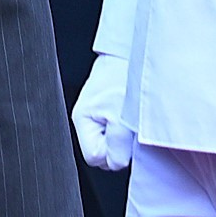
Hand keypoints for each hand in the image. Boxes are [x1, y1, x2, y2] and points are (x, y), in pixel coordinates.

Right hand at [71, 54, 135, 171]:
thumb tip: (116, 162)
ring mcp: (97, 113)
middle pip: (102, 151)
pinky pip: (117, 130)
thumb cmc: (124, 78)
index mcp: (81, 119)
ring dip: (125, 136)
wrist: (134, 53)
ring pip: (111, 141)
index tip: (126, 141)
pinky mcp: (109, 108)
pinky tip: (133, 116)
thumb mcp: (122, 118)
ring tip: (133, 118)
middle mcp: (86, 118)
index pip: (94, 157)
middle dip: (119, 146)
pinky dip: (127, 127)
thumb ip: (117, 146)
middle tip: (131, 128)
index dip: (113, 154)